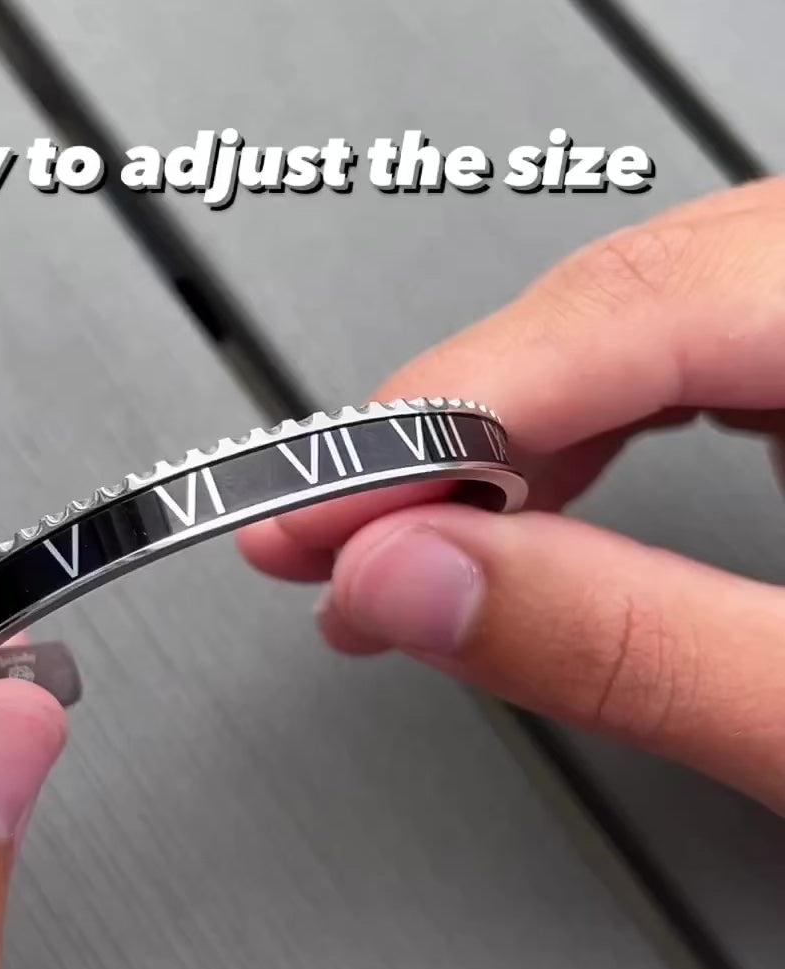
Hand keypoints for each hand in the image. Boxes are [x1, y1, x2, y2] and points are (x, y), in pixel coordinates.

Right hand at [240, 177, 784, 815]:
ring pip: (630, 325)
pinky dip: (575, 437)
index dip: (443, 416)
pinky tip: (515, 503)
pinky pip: (674, 358)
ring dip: (496, 438)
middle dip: (446, 434)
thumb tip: (407, 584)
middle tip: (319, 533)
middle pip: (611, 305)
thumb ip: (620, 642)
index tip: (315, 508)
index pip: (620, 314)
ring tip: (394, 536)